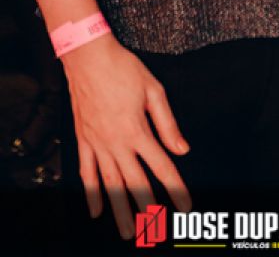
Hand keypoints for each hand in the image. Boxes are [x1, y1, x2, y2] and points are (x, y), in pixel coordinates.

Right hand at [62, 34, 191, 237]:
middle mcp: (117, 142)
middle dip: (146, 209)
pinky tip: (95, 209)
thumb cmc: (123, 69)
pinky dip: (91, 192)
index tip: (184, 206)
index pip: (161, 166)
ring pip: (109, 184)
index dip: (175, 188)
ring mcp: (97, 143)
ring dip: (118, 210)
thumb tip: (182, 149)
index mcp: (138, 131)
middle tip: (152, 232)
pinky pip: (87, 172)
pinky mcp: (83, 139)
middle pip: (134, 183)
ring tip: (127, 232)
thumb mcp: (154, 90)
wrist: (89, 57)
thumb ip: (168, 124)